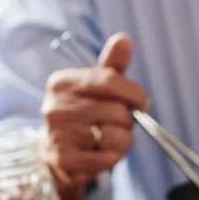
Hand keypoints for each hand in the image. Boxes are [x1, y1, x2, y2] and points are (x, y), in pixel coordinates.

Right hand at [41, 32, 148, 199]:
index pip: (109, 80)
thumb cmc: (85, 116)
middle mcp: (55, 107)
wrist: (57, 155)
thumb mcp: (97, 88)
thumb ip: (112, 66)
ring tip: (109, 139)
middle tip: (119, 124)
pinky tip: (101, 154)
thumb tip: (124, 39)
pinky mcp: (65, 160)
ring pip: (116, 137)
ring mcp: (58, 135)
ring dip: (122, 141)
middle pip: (117, 111)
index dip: (134, 93)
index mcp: (62, 83)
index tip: (143, 101)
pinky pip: (108, 159)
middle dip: (127, 121)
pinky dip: (113, 158)